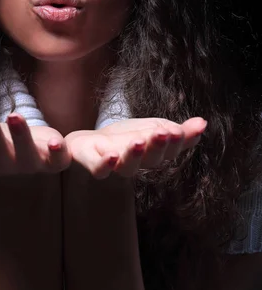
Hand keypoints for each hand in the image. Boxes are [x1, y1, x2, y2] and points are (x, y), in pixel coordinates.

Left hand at [64, 117, 206, 179]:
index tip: (179, 132)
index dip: (175, 143)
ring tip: (138, 141)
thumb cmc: (123, 140)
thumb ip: (178, 133)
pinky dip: (103, 164)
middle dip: (157, 147)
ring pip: (125, 166)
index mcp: (150, 153)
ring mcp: (111, 163)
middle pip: (148, 160)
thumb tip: (203, 122)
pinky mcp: (89, 160)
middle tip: (163, 133)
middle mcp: (133, 162)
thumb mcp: (152, 130)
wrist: (85, 146)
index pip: (168, 150)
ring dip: (134, 155)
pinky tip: (111, 155)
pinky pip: (96, 167)